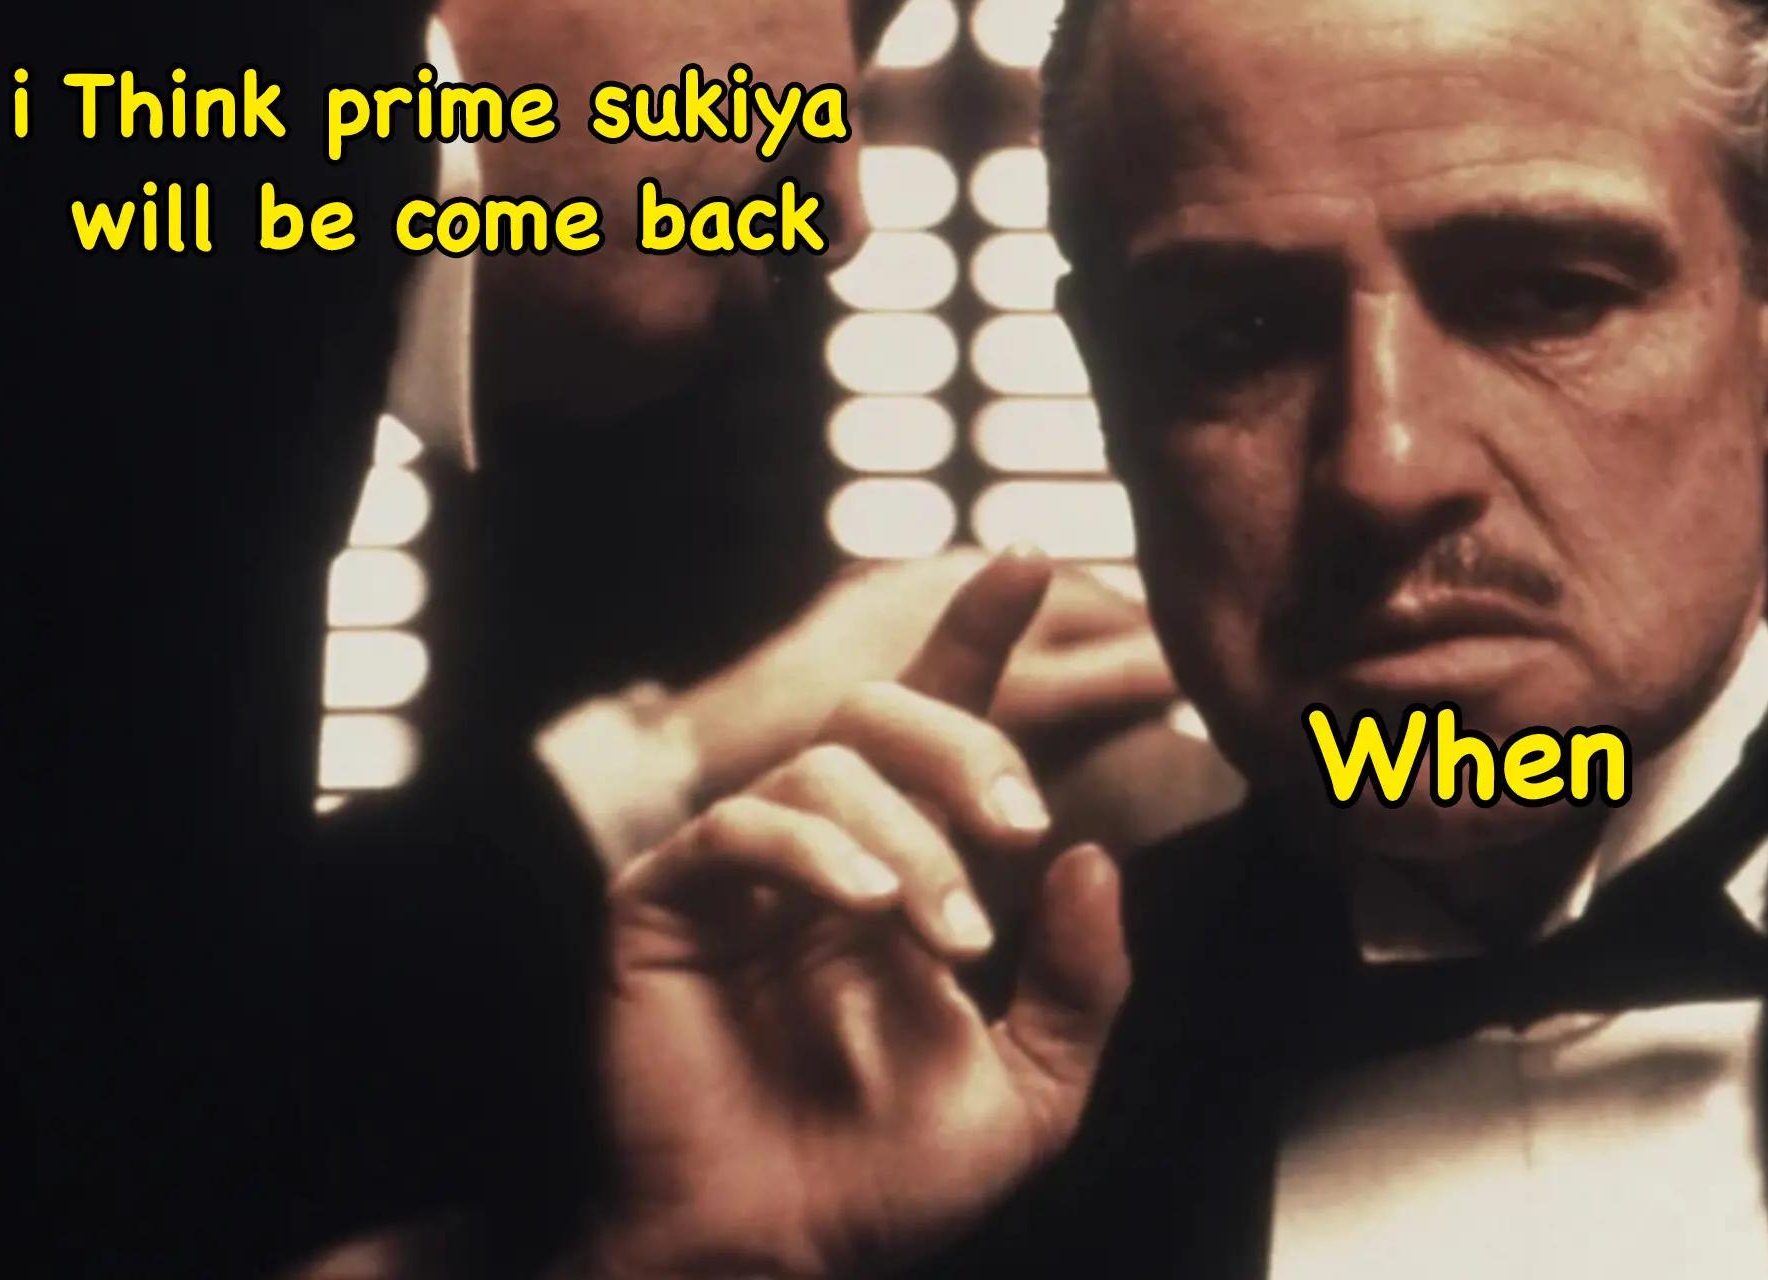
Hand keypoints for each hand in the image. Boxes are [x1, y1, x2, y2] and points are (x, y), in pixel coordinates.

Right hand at [585, 553, 1130, 1279]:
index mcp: (902, 866)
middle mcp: (822, 847)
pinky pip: (738, 827)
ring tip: (948, 928)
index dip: (979, 634)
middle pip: (880, 711)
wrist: (769, 1261)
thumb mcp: (1028, 1093)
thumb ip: (1082, 985)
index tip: (1033, 558)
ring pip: (821, 766)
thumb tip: (1100, 860)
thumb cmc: (880, 1184)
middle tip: (1019, 821)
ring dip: (905, 832)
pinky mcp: (667, 901)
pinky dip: (812, 849)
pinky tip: (865, 903)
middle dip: (962, 742)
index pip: (939, 721)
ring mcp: (741, 870)